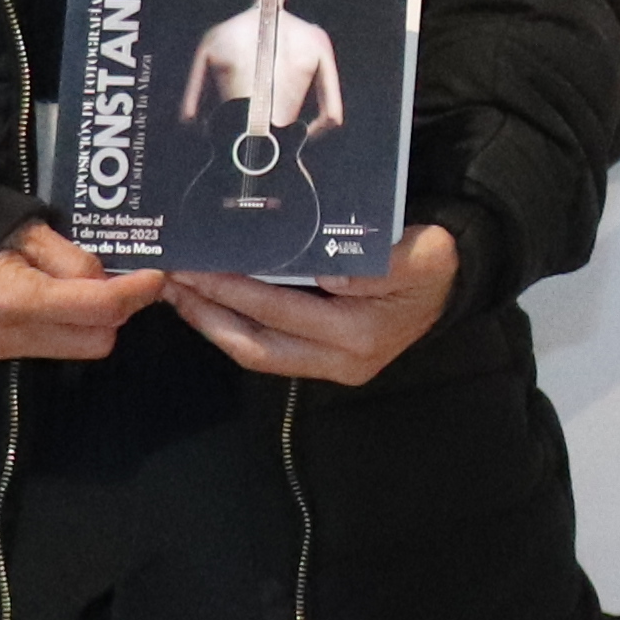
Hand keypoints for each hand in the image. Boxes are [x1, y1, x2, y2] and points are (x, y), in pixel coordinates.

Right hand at [0, 220, 164, 362]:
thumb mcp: (32, 232)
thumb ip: (74, 261)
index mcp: (14, 298)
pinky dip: (73, 325)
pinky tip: (65, 301)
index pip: (96, 308)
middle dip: (115, 311)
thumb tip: (111, 283)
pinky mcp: (1, 356)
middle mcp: (7, 336)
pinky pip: (60, 346)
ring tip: (84, 287)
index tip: (154, 277)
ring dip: (95, 320)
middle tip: (115, 279)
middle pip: (97, 339)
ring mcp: (3, 352)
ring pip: (82, 348)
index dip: (134, 293)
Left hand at [164, 225, 462, 387]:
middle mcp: (342, 359)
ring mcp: (330, 366)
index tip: (197, 266)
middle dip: (208, 311)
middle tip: (170, 279)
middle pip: (257, 342)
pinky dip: (232, 326)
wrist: (449, 285)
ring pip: (256, 351)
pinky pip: (267, 348)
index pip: (282, 311)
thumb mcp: (422, 254)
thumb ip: (381, 263)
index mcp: (360, 332)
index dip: (234, 290)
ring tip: (176, 292)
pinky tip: (207, 302)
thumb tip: (327, 275)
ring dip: (211, 323)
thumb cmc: (430, 262)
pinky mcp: (322, 361)